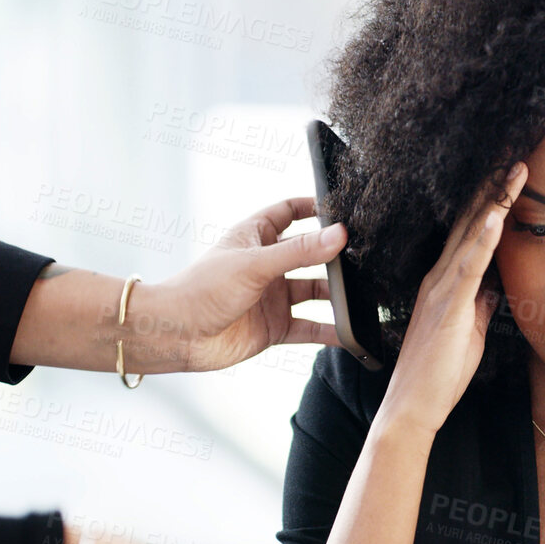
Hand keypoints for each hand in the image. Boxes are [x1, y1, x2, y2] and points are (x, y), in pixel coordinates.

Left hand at [131, 198, 345, 372]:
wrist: (178, 335)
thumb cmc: (202, 290)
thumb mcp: (255, 264)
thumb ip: (299, 251)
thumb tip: (339, 235)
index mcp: (256, 237)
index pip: (290, 212)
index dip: (314, 207)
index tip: (344, 209)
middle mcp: (267, 265)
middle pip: (310, 254)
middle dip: (335, 256)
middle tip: (366, 256)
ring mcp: (273, 297)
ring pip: (315, 292)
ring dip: (338, 296)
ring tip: (366, 297)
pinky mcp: (275, 327)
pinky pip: (311, 327)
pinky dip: (330, 331)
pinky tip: (351, 334)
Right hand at [375, 163, 527, 436]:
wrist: (413, 405)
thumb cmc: (439, 373)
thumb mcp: (470, 329)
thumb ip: (481, 302)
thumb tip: (497, 282)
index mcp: (446, 281)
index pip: (472, 229)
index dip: (491, 198)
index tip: (511, 169)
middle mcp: (441, 276)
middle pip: (470, 219)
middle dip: (492, 184)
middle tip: (512, 148)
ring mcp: (442, 289)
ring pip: (471, 233)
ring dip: (494, 199)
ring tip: (513, 166)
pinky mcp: (449, 307)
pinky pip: (469, 267)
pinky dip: (484, 239)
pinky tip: (498, 215)